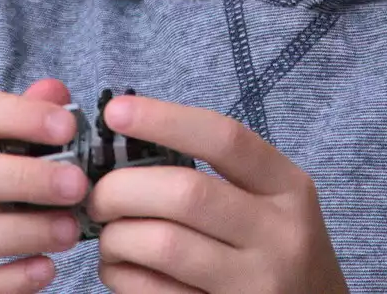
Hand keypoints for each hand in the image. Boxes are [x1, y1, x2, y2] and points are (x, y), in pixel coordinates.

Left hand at [86, 95, 347, 293]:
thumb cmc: (279, 250)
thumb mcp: (273, 203)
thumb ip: (221, 176)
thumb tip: (130, 145)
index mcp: (289, 188)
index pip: (224, 138)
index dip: (165, 120)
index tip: (116, 112)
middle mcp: (280, 233)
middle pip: (185, 193)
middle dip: (123, 188)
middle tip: (97, 196)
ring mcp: (256, 283)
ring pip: (164, 246)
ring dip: (116, 238)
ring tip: (108, 237)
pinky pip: (157, 293)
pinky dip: (124, 277)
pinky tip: (120, 270)